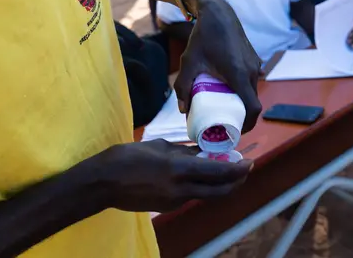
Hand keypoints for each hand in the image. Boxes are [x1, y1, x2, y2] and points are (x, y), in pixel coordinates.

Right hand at [97, 140, 251, 212]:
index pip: (219, 172)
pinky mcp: (167, 206)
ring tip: (224, 168)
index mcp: (179, 169)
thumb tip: (201, 152)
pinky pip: (190, 195)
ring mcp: (174, 201)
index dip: (238, 168)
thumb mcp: (159, 146)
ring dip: (218, 183)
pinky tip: (199, 174)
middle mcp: (181, 189)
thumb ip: (183, 151)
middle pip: (219, 190)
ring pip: (206, 193)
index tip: (249, 161)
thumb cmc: (127, 157)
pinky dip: (200, 186)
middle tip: (244, 169)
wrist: (103, 183)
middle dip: (236, 181)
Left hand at [174, 0, 262, 131]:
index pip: (252, 108)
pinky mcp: (254, 59)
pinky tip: (230, 89)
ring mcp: (254, 64)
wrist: (218, 13)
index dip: (247, 124)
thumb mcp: (189, 62)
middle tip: (226, 123)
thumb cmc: (203, 37)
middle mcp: (251, 71)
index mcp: (239, 75)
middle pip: (252, 101)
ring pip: (253, 90)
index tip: (235, 132)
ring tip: (226, 108)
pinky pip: (252, 80)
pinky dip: (244, 89)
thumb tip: (183, 110)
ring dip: (243, 101)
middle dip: (241, 116)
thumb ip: (183, 86)